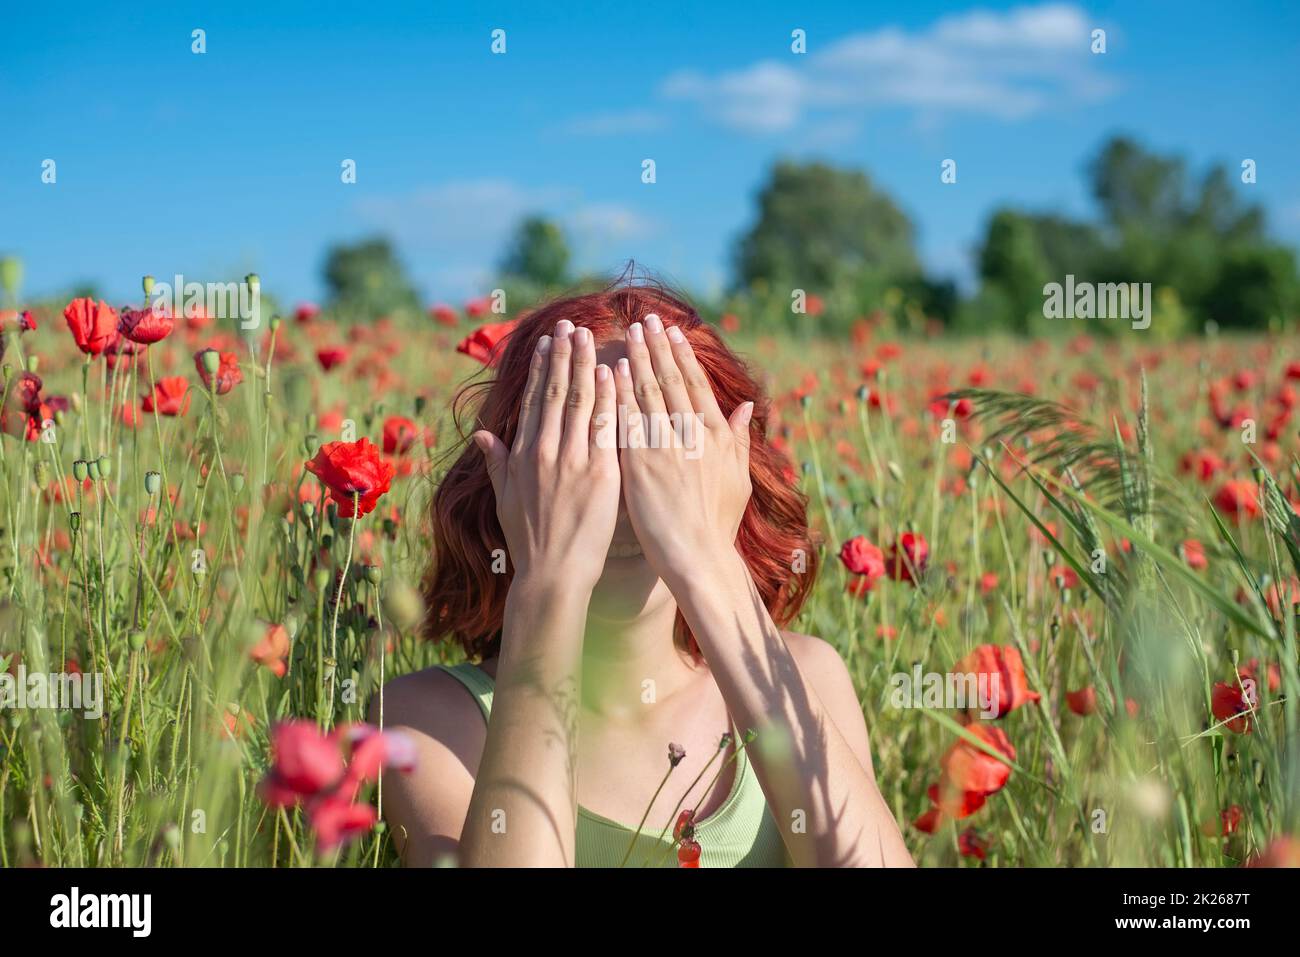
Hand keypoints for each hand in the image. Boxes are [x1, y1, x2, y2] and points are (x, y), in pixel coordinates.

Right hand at [473, 320, 619, 592]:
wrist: (551, 576)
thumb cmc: (530, 542)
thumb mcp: (505, 499)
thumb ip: (497, 462)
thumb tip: (483, 434)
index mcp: (523, 455)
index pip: (535, 401)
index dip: (543, 368)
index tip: (549, 342)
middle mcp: (546, 452)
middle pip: (557, 392)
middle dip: (565, 355)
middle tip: (572, 324)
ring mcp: (573, 461)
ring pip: (581, 402)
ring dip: (586, 365)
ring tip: (591, 336)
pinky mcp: (600, 475)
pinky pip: (605, 428)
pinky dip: (609, 398)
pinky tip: (614, 373)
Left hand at [615, 313, 753, 582]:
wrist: (698, 558)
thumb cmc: (717, 524)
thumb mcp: (739, 479)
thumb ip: (738, 440)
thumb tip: (746, 407)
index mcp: (716, 436)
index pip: (695, 385)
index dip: (682, 356)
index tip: (671, 332)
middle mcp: (693, 436)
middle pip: (670, 381)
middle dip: (656, 347)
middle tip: (644, 319)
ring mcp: (666, 448)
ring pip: (648, 394)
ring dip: (636, 359)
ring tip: (626, 334)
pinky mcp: (641, 464)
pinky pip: (627, 420)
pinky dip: (619, 393)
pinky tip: (609, 371)